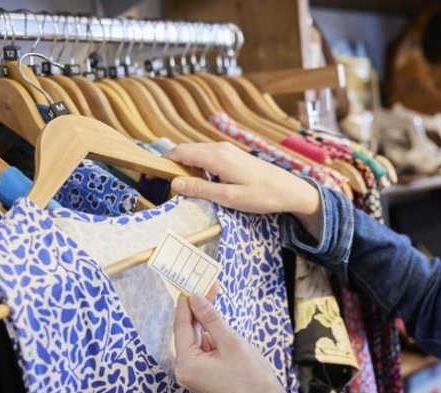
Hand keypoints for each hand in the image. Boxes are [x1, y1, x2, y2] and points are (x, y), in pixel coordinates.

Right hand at [165, 142, 322, 240]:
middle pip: (185, 151)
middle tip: (159, 185)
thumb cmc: (263, 196)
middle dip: (170, 165)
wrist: (290, 190)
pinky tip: (197, 182)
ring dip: (183, 166)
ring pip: (195, 153)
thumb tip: (174, 183)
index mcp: (217, 156)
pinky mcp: (232, 155)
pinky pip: (206, 157)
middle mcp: (219, 148)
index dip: (161, 163)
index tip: (150, 177)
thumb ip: (200, 188)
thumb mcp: (229, 197)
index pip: (179, 152)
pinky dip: (196, 166)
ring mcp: (227, 150)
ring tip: (176, 186)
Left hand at [173, 291, 289, 392]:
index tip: (191, 284)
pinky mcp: (204, 374)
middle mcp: (185, 370)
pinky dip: (211, 335)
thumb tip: (195, 298)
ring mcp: (194, 374)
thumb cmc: (251, 377)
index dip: (186, 303)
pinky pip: (203, 349)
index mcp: (187, 364)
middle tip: (208, 287)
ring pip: (196, 339)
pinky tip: (219, 323)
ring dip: (206, 321)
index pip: (181, 326)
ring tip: (213, 297)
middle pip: (187, 332)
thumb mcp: (230, 341)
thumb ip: (210, 318)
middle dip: (198, 310)